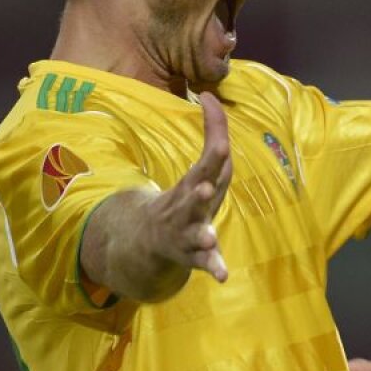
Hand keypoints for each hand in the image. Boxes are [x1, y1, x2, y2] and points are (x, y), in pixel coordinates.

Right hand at [147, 91, 232, 281]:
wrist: (147, 241)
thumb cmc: (185, 200)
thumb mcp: (199, 171)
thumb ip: (212, 135)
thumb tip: (210, 95)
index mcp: (194, 182)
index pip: (208, 157)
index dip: (213, 131)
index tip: (209, 100)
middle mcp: (188, 206)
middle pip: (195, 196)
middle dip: (199, 191)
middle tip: (204, 186)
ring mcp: (187, 231)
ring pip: (195, 232)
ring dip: (201, 233)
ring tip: (207, 237)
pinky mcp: (191, 255)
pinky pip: (203, 263)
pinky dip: (213, 268)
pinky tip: (223, 276)